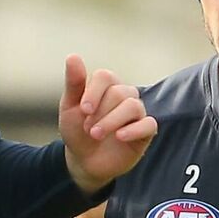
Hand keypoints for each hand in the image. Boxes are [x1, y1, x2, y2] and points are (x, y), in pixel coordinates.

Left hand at [59, 55, 156, 195]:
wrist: (84, 161)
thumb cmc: (78, 131)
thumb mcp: (70, 108)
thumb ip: (74, 83)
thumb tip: (73, 56)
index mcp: (107, 86)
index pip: (105, 77)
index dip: (94, 92)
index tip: (83, 110)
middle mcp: (124, 96)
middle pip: (118, 93)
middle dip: (100, 112)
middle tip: (88, 129)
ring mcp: (137, 113)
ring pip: (133, 106)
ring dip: (112, 121)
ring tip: (96, 135)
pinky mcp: (145, 131)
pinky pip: (148, 124)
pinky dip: (134, 129)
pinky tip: (119, 137)